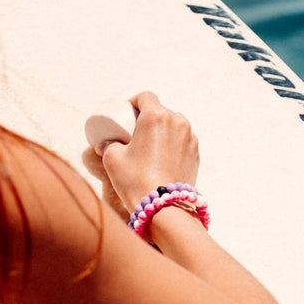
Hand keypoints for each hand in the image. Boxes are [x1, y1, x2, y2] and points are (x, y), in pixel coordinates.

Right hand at [98, 92, 199, 210]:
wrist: (164, 207)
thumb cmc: (135, 180)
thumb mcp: (112, 159)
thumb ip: (109, 145)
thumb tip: (107, 144)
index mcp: (156, 117)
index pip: (146, 97)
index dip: (134, 102)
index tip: (127, 114)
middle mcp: (177, 122)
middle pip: (161, 111)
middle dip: (148, 118)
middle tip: (135, 132)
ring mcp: (190, 138)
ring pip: (174, 126)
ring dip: (162, 131)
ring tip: (150, 146)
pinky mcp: (196, 153)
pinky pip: (182, 141)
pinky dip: (172, 145)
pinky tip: (161, 159)